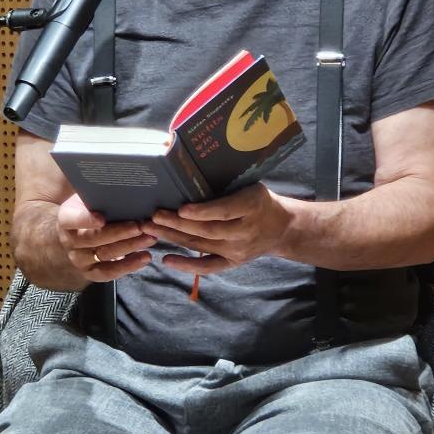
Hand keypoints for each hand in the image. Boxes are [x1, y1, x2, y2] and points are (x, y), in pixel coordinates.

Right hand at [56, 192, 156, 282]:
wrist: (74, 232)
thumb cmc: (88, 209)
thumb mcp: (87, 198)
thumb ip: (99, 195)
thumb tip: (123, 180)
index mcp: (66, 219)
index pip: (72, 219)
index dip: (85, 219)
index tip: (102, 217)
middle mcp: (69, 241)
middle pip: (93, 239)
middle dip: (119, 233)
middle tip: (140, 226)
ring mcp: (79, 259)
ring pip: (104, 255)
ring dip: (129, 247)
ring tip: (150, 239)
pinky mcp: (89, 273)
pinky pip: (108, 273)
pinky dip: (128, 266)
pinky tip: (145, 257)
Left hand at [141, 183, 290, 275]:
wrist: (282, 227)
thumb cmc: (259, 200)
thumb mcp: (250, 186)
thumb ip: (225, 184)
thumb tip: (190, 167)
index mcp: (251, 207)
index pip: (224, 211)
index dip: (202, 212)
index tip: (181, 208)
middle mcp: (244, 232)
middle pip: (207, 230)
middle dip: (177, 224)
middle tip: (154, 217)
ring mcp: (238, 250)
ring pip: (201, 245)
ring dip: (173, 238)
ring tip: (151, 229)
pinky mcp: (233, 262)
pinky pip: (208, 267)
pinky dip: (187, 265)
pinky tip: (166, 260)